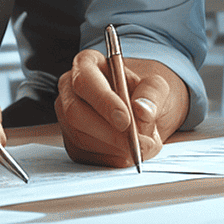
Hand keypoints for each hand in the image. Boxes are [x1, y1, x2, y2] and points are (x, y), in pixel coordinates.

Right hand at [55, 50, 188, 167]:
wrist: (141, 111)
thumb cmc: (143, 93)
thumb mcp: (156, 85)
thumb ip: (152, 93)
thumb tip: (142, 109)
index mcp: (86, 64)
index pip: (84, 81)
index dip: (103, 102)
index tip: (126, 120)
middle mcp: (70, 89)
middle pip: (75, 113)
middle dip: (110, 133)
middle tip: (141, 143)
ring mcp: (67, 117)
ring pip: (81, 138)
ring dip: (116, 149)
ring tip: (144, 145)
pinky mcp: (72, 142)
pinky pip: (86, 156)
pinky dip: (112, 159)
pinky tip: (129, 152)